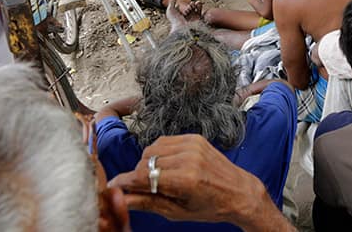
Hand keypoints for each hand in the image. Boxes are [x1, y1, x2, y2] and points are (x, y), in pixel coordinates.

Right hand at [108, 134, 284, 228]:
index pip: (142, 176)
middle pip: (144, 161)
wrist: (239, 192)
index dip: (124, 182)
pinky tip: (167, 166)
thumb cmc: (211, 207)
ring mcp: (193, 144)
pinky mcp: (195, 138)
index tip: (112, 187)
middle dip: (137, 175)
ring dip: (148, 162)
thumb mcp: (177, 212)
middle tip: (141, 188)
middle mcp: (188, 157)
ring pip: (153, 148)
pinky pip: (165, 141)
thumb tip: (121, 199)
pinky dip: (160, 152)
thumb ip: (148, 203)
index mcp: (185, 179)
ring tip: (157, 178)